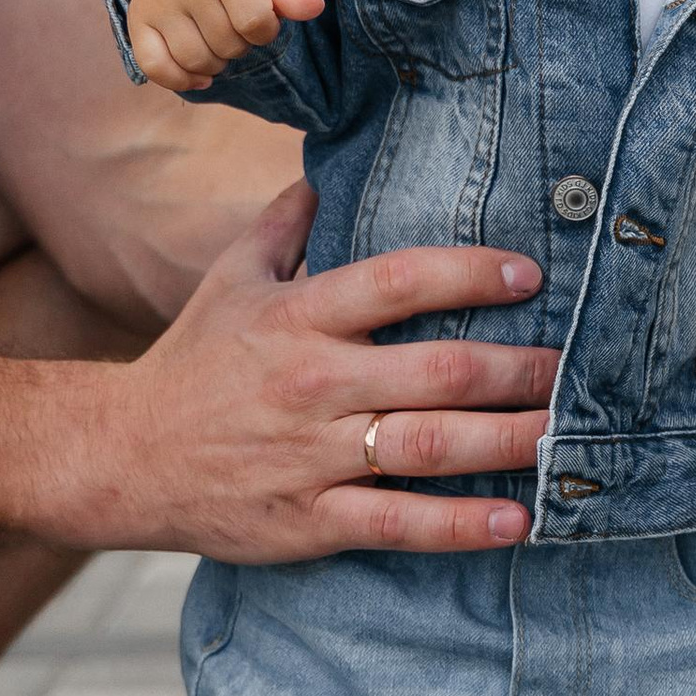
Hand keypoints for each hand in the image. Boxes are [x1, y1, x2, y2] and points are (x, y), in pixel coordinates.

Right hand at [68, 183, 558, 556]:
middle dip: (519, 368)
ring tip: (567, 434)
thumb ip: (284, 224)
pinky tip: (521, 518)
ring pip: (430, 446)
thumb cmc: (189, 365)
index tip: (529, 275)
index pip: (399, 281)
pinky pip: (400, 524)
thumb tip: (325, 171)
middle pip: (438, 370)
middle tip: (577, 365)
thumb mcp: (229, 280)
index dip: (471, 273)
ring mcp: (313, 456)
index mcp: (299, 317)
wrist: (117, 457)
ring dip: (509, 441)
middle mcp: (313, 383)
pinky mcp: (311, 519)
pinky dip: (464, 524)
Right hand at [128, 0, 325, 93]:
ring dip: (215, 62)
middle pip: (227, 46)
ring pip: (197, 62)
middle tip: (233, 24)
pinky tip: (198, 73)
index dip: (266, 31)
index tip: (262, 19)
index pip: (256, 24)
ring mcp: (159, 2)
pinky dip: (181, 79)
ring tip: (216, 38)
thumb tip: (314, 7)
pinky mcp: (138, 20)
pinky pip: (157, 68)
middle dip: (240, 45)